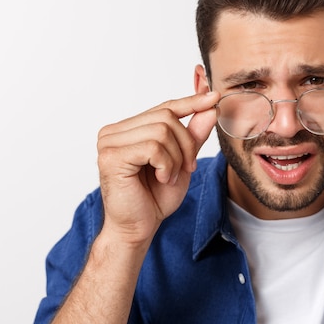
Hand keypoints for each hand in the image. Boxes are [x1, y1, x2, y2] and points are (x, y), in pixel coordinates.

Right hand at [96, 92, 219, 245]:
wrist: (138, 228)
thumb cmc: (155, 197)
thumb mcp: (182, 161)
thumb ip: (193, 135)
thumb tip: (210, 107)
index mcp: (128, 129)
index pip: (164, 107)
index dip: (190, 102)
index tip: (214, 96)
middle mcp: (114, 131)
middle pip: (166, 117)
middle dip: (186, 143)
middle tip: (185, 168)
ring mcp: (109, 142)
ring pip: (162, 131)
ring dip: (176, 157)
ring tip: (169, 176)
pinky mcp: (110, 157)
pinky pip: (153, 147)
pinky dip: (166, 164)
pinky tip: (160, 178)